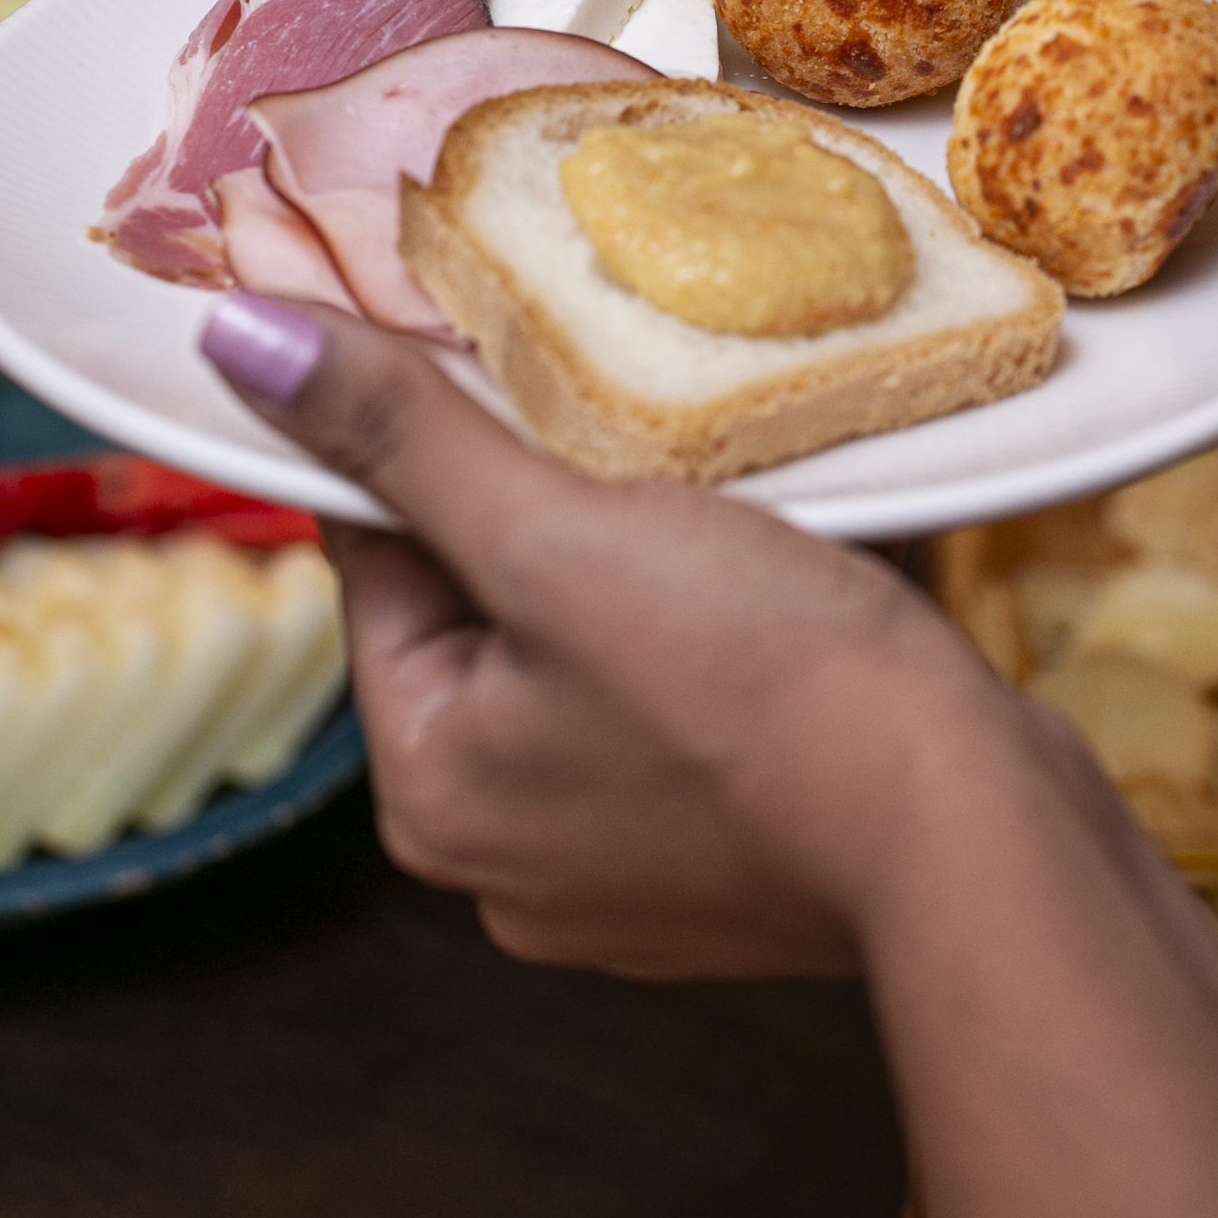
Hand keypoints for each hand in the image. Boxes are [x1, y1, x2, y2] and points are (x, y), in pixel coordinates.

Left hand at [203, 296, 995, 978]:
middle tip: (632, 439)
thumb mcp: (557, 532)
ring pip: (589, 648)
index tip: (506, 365)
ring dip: (637, 561)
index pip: (383, 560)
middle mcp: (501, 854)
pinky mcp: (726, 861)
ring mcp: (620, 871)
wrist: (976, 832)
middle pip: (488, 605)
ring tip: (713, 508)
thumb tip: (240, 345)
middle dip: (552, 509)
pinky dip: (708, 634)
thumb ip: (402, 435)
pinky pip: (675, 704)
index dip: (442, 445)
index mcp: (431, 787)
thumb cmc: (760, 685)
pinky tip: (770, 589)